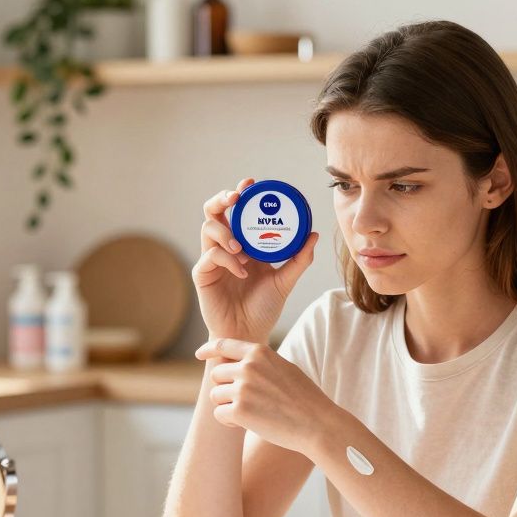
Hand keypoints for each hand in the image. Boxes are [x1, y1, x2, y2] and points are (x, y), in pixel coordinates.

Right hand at [194, 178, 319, 342]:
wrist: (249, 333)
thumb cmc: (263, 308)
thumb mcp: (285, 280)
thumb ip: (298, 259)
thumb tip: (313, 235)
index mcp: (243, 243)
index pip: (237, 212)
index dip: (240, 194)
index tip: (251, 183)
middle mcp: (225, 247)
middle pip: (213, 213)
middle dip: (221, 200)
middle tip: (235, 197)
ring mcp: (212, 260)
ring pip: (207, 229)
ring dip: (225, 232)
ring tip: (240, 246)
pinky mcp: (203, 275)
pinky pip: (210, 257)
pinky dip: (227, 259)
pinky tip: (242, 270)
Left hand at [195, 337, 339, 453]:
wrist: (318, 424)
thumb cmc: (305, 399)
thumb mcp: (285, 369)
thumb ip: (262, 363)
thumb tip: (242, 362)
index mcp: (259, 353)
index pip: (224, 344)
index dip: (209, 350)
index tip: (200, 354)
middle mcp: (248, 367)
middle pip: (216, 374)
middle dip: (225, 388)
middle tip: (244, 401)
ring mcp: (242, 388)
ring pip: (215, 395)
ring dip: (227, 406)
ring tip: (250, 414)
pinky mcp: (239, 411)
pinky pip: (219, 414)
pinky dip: (228, 422)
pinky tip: (246, 424)